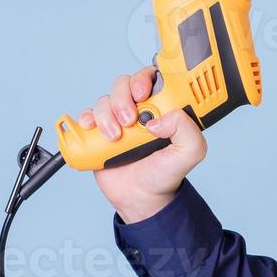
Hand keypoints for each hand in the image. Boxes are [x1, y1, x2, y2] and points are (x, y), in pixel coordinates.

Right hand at [75, 64, 206, 223]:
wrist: (142, 197)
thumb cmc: (166, 173)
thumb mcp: (190, 152)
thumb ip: (187, 130)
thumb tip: (158, 120)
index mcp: (162, 108)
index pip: (153, 78)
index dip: (144, 78)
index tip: (142, 93)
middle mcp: (140, 109)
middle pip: (124, 84)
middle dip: (123, 98)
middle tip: (129, 121)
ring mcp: (118, 119)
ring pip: (105, 100)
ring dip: (106, 115)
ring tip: (115, 137)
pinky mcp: (100, 132)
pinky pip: (88, 115)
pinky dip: (86, 119)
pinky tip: (92, 130)